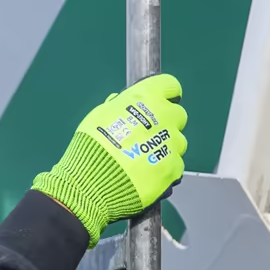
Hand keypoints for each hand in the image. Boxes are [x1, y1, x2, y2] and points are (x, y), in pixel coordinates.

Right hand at [31, 74, 187, 241]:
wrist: (91, 183)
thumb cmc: (90, 146)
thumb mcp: (99, 116)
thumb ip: (118, 107)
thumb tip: (123, 104)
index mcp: (147, 98)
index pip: (170, 86)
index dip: (165, 94)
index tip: (159, 103)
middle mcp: (165, 117)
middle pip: (178, 115)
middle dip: (166, 123)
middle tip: (147, 135)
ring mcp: (171, 145)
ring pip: (178, 142)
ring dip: (166, 147)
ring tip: (144, 159)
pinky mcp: (173, 169)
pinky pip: (175, 166)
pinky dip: (164, 169)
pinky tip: (147, 175)